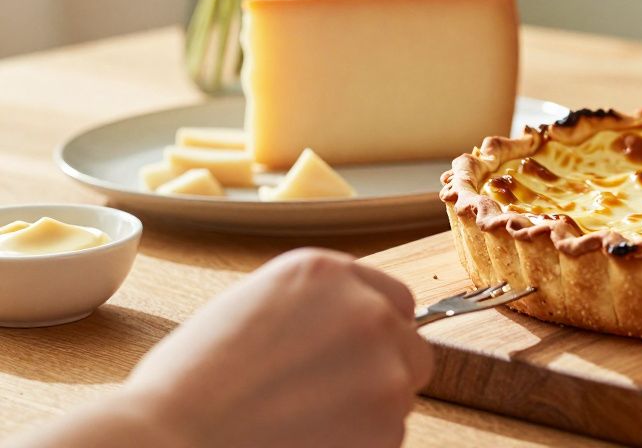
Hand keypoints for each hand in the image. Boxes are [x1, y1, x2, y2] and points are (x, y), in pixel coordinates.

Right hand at [119, 249, 431, 447]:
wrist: (170, 437)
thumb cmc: (190, 383)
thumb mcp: (253, 306)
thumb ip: (311, 306)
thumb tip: (342, 325)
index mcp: (326, 272)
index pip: (394, 299)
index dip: (376, 332)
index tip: (354, 357)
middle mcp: (366, 310)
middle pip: (409, 346)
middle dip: (383, 372)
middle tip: (332, 399)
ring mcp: (383, 368)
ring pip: (400, 394)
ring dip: (369, 412)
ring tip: (301, 423)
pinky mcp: (387, 424)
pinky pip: (388, 437)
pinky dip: (359, 444)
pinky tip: (306, 442)